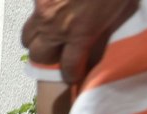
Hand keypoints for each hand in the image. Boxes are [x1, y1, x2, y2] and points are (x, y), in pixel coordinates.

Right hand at [24, 0, 139, 84]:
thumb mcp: (118, 10)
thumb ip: (101, 28)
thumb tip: (95, 38)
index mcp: (81, 33)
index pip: (68, 66)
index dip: (70, 72)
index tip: (73, 74)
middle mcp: (56, 26)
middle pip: (38, 55)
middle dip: (47, 56)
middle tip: (58, 50)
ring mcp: (43, 9)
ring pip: (28, 35)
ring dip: (37, 37)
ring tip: (50, 30)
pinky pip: (33, 10)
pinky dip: (40, 11)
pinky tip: (53, 6)